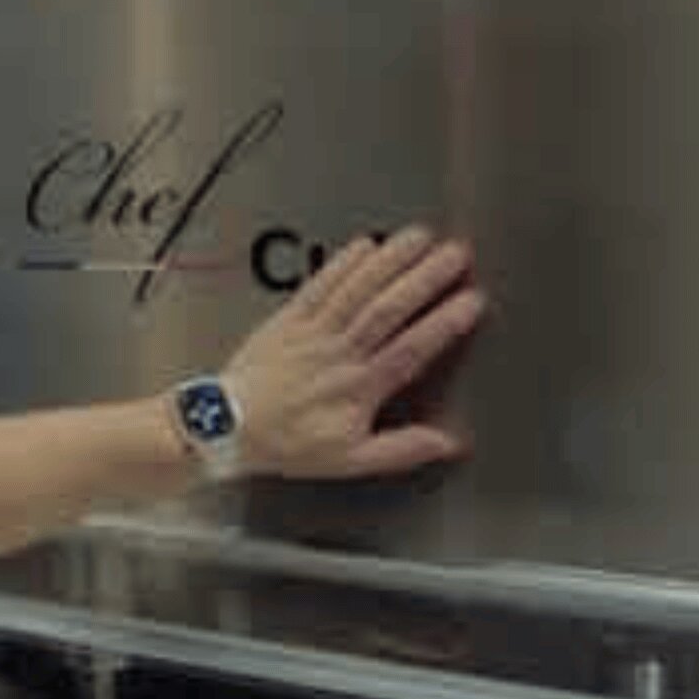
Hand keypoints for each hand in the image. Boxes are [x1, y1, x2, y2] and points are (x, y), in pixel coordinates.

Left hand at [222, 225, 484, 479]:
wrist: (227, 425)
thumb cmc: (286, 442)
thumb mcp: (350, 460)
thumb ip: (402, 449)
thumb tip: (448, 443)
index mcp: (359, 388)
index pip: (411, 350)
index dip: (443, 323)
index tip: (471, 301)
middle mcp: (339, 353)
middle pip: (388, 309)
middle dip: (425, 278)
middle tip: (457, 255)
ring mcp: (313, 331)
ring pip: (357, 290)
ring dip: (391, 261)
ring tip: (420, 238)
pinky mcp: (288, 318)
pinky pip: (319, 285)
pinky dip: (342, 263)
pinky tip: (365, 245)